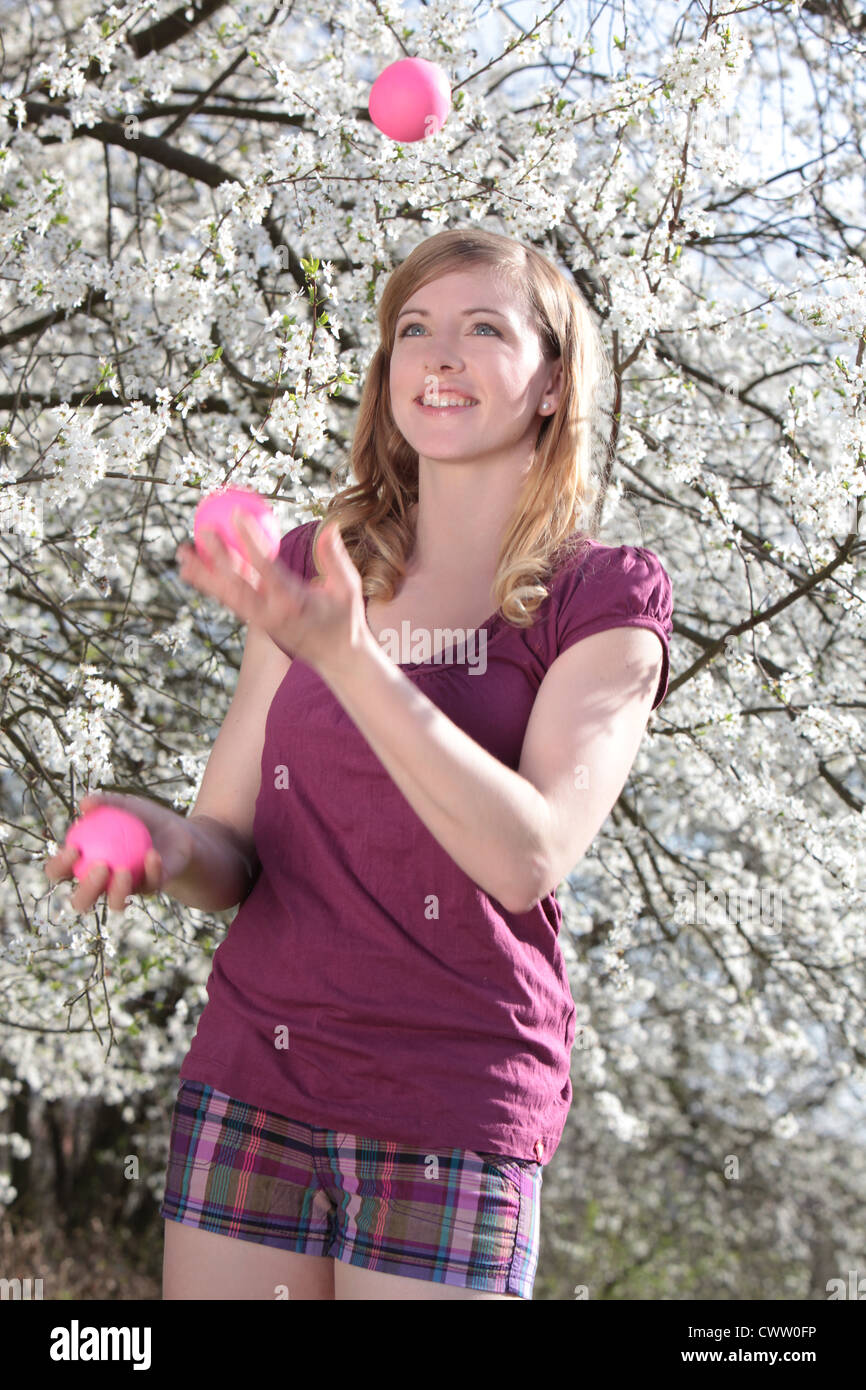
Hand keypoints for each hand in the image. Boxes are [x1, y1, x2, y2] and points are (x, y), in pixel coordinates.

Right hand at [44, 791, 194, 914]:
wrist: (176, 829)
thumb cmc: (142, 818)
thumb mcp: (124, 805)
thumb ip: (104, 803)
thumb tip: (85, 803)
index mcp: (85, 864)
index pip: (61, 871)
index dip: (59, 867)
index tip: (72, 849)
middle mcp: (102, 883)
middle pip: (82, 900)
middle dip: (86, 891)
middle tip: (100, 867)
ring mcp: (126, 890)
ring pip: (115, 904)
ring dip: (117, 892)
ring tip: (122, 871)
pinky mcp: (151, 889)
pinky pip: (149, 885)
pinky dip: (151, 870)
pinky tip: (152, 855)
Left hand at [176, 514, 370, 678]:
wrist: (336, 657)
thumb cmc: (345, 619)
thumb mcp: (348, 588)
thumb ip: (335, 558)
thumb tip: (328, 526)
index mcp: (292, 603)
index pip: (265, 568)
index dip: (249, 540)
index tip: (238, 514)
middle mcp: (270, 614)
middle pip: (236, 584)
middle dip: (216, 558)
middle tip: (202, 531)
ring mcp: (259, 620)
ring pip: (226, 594)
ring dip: (203, 575)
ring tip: (181, 554)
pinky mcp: (255, 622)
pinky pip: (231, 599)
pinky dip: (213, 583)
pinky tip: (195, 568)